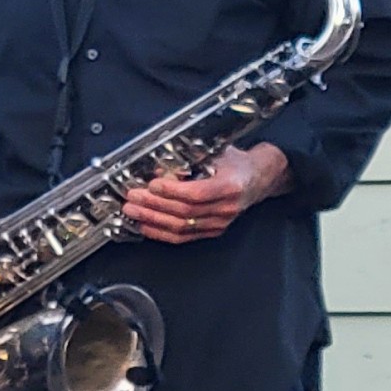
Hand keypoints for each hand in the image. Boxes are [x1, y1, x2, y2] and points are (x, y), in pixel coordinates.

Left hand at [123, 144, 290, 243]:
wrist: (257, 178)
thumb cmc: (236, 163)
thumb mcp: (216, 153)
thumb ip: (191, 161)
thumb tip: (160, 169)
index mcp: (231, 186)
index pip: (197, 194)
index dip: (172, 191)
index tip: (152, 185)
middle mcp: (227, 208)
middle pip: (185, 212)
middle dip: (154, 205)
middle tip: (133, 198)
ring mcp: (220, 222)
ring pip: (182, 226)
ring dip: (153, 220)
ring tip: (133, 211)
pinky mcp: (213, 231)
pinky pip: (184, 237)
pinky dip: (161, 232)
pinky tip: (146, 225)